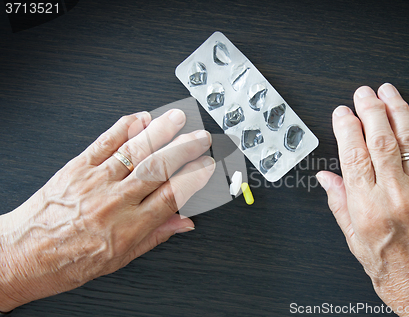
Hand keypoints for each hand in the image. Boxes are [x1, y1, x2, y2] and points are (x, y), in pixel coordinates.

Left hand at [0, 109, 215, 311]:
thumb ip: (156, 236)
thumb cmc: (68, 260)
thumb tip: (184, 223)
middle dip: (184, 148)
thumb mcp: (120, 258)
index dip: (194, 177)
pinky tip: (140, 119)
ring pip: (135, 151)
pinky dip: (123, 128)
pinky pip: (104, 143)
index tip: (206, 165)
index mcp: (130, 226)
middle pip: (158, 168)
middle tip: (201, 137)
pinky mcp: (76, 168)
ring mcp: (95, 182)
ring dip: (160, 131)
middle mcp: (115, 201)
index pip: (172, 195)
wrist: (23, 255)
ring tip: (177, 118)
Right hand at [316, 84, 408, 315]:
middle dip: (369, 109)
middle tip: (362, 93)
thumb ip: (340, 204)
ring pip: (408, 138)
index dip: (345, 128)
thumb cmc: (396, 272)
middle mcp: (395, 194)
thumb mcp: (356, 242)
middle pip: (380, 139)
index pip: (353, 155)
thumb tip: (326, 179)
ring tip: (387, 91)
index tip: (341, 113)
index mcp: (368, 207)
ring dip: (396, 109)